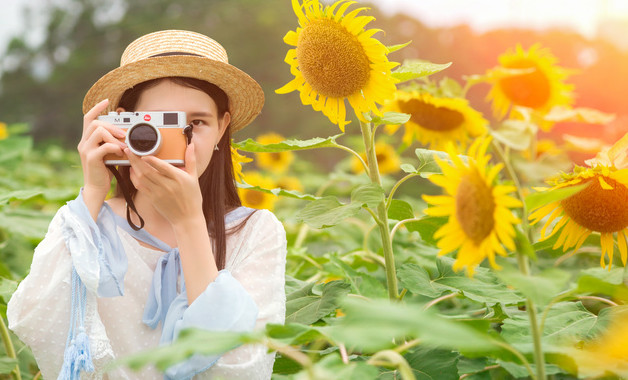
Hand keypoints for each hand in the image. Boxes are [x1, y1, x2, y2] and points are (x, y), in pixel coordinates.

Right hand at [78, 99, 126, 218]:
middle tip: (123, 133)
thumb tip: (126, 135)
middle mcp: (83, 143)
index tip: (106, 101)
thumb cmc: (104, 171)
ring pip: (98, 132)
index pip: (88, 119)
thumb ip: (113, 143)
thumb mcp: (109, 154)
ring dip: (113, 136)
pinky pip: (103, 146)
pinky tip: (120, 152)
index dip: (97, 108)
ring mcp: (86, 150)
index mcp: (87, 140)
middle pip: (94, 123)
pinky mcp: (91, 158)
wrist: (96, 188)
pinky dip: (114, 147)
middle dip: (111, 125)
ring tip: (122, 144)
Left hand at [126, 143, 203, 225]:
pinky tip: (132, 171)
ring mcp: (158, 193)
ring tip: (129, 158)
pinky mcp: (153, 199)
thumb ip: (191, 160)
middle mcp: (167, 185)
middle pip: (147, 170)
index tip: (143, 150)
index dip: (150, 158)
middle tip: (128, 150)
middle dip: (136, 159)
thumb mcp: (194, 178)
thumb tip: (191, 145)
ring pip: (141, 178)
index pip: (161, 166)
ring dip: (133, 167)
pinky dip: (134, 178)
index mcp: (178, 178)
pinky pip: (140, 187)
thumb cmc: (192, 198)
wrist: (187, 219)